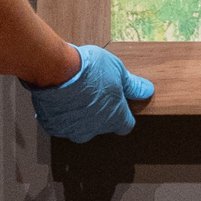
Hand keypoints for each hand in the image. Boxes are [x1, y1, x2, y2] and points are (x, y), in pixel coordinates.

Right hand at [27, 47, 155, 144]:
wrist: (55, 71)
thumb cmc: (89, 70)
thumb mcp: (118, 70)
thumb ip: (132, 85)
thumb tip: (147, 90)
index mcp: (115, 118)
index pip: (125, 126)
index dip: (123, 114)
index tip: (118, 103)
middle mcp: (95, 130)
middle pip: (101, 126)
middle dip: (99, 112)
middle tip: (93, 91)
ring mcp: (73, 130)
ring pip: (79, 126)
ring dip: (79, 115)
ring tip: (75, 93)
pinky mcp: (53, 127)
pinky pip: (60, 123)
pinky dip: (60, 114)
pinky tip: (60, 97)